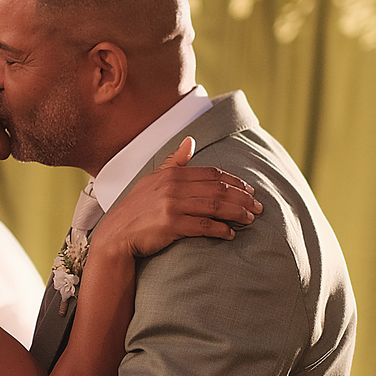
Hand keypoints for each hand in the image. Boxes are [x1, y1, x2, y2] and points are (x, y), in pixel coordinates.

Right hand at [96, 138, 261, 261]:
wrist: (116, 235)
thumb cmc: (136, 209)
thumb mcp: (153, 179)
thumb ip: (174, 162)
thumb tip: (190, 141)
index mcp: (172, 174)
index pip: (212, 173)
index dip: (234, 181)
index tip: (250, 190)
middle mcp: (174, 187)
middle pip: (219, 189)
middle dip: (243, 197)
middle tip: (258, 206)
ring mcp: (172, 206)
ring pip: (216, 206)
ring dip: (237, 212)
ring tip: (251, 219)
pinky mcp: (172, 225)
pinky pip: (204, 226)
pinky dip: (221, 229)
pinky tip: (231, 233)